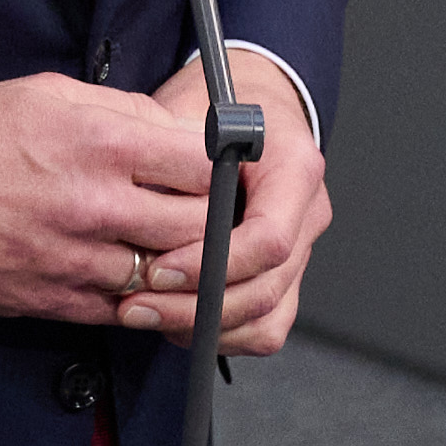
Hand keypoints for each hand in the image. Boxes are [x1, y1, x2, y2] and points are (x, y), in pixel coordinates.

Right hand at [0, 73, 215, 322]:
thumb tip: (178, 132)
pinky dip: (144, 296)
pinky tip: (142, 276)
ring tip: (178, 244)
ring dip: (182, 263)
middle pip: (199, 227)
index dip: (222, 167)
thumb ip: (124, 111)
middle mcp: (96, 204)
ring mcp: (78, 259)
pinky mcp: (58, 300)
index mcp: (100, 142)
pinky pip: (127, 309)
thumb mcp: (52, 93)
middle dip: (215, 220)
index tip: (221, 167)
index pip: (203, 164)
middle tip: (214, 213)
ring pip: (169, 275)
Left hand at [114, 50, 330, 356]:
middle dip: (196, 306)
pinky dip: (219, 334)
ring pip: (265, 319)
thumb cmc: (217, 111)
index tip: (160, 267)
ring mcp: (301, 252)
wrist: (248, 111)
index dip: (212, 263)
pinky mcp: (285, 279)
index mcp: (295, 168)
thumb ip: (174, 158)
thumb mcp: (190, 116)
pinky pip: (263, 328)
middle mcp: (307, 214)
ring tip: (148, 313)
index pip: (269, 238)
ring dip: (203, 327)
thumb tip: (139, 203)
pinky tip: (177, 320)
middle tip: (137, 303)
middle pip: (265, 288)